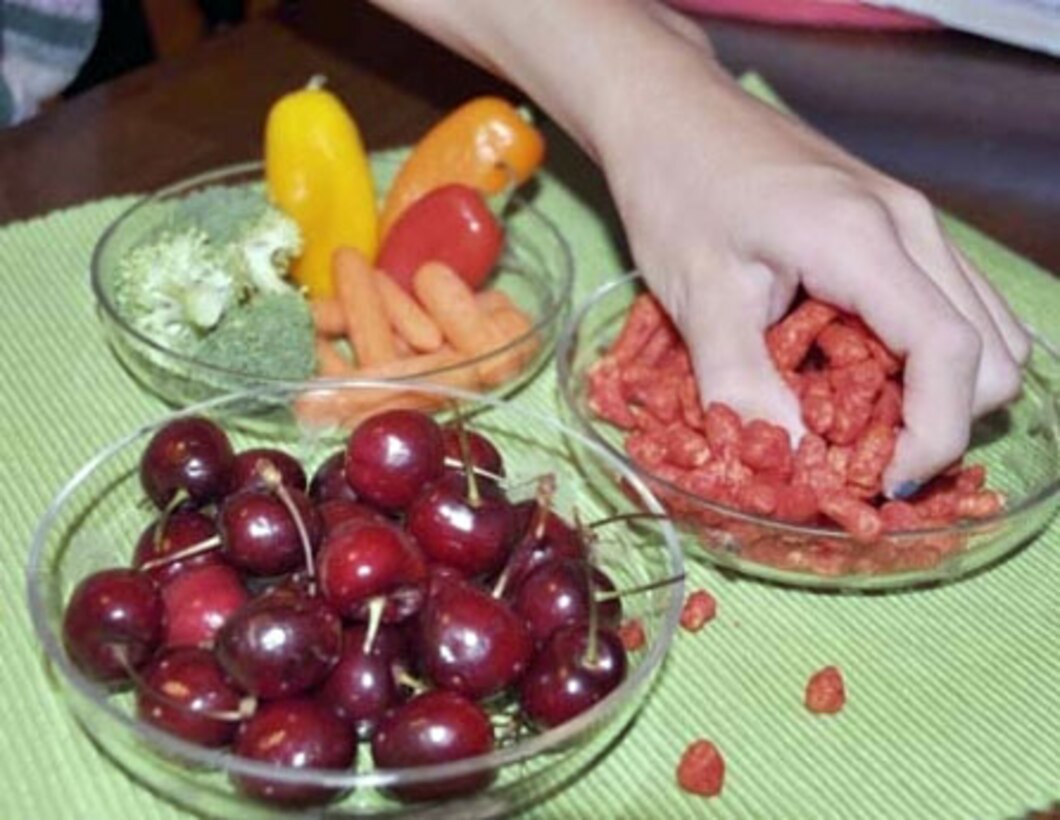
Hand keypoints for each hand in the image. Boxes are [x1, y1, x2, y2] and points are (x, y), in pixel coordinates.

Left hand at [598, 55, 1029, 492]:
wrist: (672, 111)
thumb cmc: (676, 190)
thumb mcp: (697, 294)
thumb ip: (744, 382)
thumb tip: (794, 459)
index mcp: (864, 240)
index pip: (950, 354)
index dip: (933, 436)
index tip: (884, 484)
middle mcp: (912, 226)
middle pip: (990, 353)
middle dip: (938, 421)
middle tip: (858, 453)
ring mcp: (914, 220)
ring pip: (985, 331)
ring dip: (937, 391)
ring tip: (856, 415)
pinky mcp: (900, 226)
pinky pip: (952, 306)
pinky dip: (926, 356)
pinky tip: (859, 368)